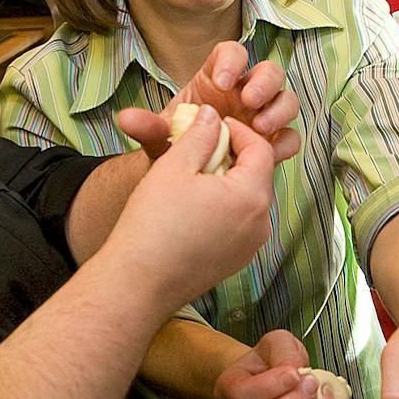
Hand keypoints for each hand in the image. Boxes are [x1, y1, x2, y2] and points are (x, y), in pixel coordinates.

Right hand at [103, 107, 276, 311]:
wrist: (137, 283)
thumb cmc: (153, 225)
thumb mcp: (174, 166)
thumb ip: (200, 134)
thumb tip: (212, 116)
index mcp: (252, 197)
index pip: (262, 148)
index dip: (237, 130)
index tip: (211, 127)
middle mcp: (261, 224)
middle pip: (257, 174)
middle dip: (231, 156)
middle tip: (197, 151)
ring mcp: (250, 247)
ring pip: (247, 200)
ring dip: (226, 183)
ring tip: (190, 181)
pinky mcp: (236, 262)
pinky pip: (238, 224)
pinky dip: (222, 209)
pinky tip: (190, 210)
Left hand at [118, 40, 301, 163]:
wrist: (182, 177)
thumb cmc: (174, 146)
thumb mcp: (157, 138)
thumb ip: (146, 127)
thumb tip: (125, 119)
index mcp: (216, 79)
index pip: (232, 53)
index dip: (232, 61)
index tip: (221, 81)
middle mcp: (244, 93)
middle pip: (269, 72)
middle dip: (264, 83)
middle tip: (248, 102)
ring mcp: (262, 116)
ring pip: (286, 100)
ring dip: (278, 110)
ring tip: (260, 128)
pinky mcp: (272, 143)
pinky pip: (289, 137)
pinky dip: (284, 143)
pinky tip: (270, 154)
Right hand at [216, 329, 337, 398]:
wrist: (269, 373)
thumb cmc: (267, 359)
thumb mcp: (274, 342)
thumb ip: (283, 350)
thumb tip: (297, 368)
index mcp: (230, 387)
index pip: (241, 395)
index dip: (271, 386)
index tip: (294, 373)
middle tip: (310, 382)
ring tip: (315, 392)